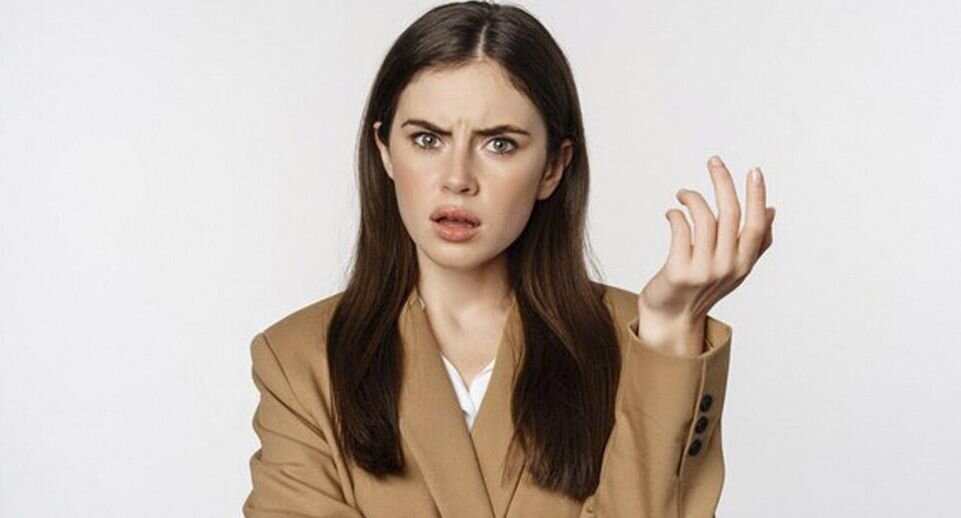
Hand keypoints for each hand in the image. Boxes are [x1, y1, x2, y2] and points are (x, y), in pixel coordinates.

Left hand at [635, 155, 774, 354]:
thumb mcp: (734, 267)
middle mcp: (728, 267)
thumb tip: (771, 210)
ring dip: (693, 197)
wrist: (671, 319)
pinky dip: (675, 214)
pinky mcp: (679, 272)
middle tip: (714, 161)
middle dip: (723, 182)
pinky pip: (680, 229)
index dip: (757, 196)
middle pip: (730, 215)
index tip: (754, 171)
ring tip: (683, 194)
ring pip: (704, 218)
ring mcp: (704, 270)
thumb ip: (754, 242)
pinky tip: (672, 213)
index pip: (758, 225)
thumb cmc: (701, 288)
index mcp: (744, 263)